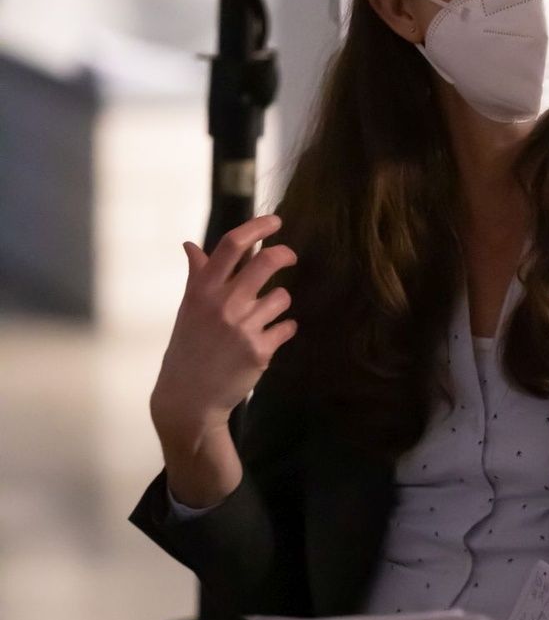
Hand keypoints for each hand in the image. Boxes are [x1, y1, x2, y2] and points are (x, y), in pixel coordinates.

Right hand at [150, 215, 297, 451]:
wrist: (189, 398)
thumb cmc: (188, 348)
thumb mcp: (187, 309)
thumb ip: (197, 276)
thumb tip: (191, 246)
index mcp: (202, 290)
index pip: (232, 245)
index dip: (257, 227)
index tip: (275, 221)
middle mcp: (224, 304)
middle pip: (268, 262)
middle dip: (285, 255)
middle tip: (289, 257)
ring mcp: (243, 327)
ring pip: (282, 297)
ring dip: (280, 303)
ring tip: (265, 316)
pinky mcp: (260, 351)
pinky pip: (287, 327)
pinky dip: (284, 329)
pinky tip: (271, 336)